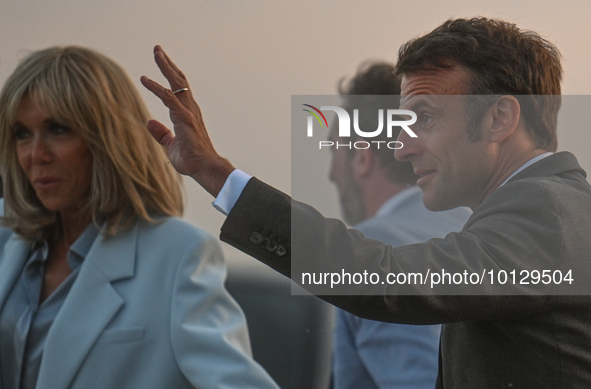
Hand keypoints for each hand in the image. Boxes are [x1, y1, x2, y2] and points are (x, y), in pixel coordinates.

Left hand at [141, 45, 233, 196]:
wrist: (205, 168)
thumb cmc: (192, 160)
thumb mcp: (171, 145)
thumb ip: (161, 133)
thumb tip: (149, 122)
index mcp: (188, 114)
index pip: (179, 90)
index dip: (170, 75)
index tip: (162, 63)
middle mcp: (190, 109)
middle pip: (179, 80)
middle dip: (167, 64)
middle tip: (157, 49)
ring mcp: (188, 112)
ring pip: (176, 83)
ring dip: (164, 66)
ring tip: (156, 52)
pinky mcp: (183, 118)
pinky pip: (168, 98)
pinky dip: (156, 87)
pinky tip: (145, 79)